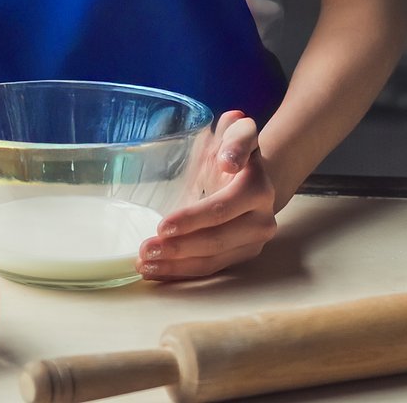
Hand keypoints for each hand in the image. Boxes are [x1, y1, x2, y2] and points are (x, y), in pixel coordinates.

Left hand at [140, 112, 276, 280]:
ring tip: (145, 263)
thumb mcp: (237, 133)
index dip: (192, 219)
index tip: (162, 225)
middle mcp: (261, 219)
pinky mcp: (241, 256)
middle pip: (216, 240)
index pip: (222, 209)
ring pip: (212, 260)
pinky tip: (156, 270)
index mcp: (257, 188)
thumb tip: (228, 159)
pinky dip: (182, 272)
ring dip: (176, 266)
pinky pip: (210, 269)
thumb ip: (236, 137)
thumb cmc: (234, 151)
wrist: (255, 175)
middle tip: (145, 248)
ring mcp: (253, 242)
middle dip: (178, 247)